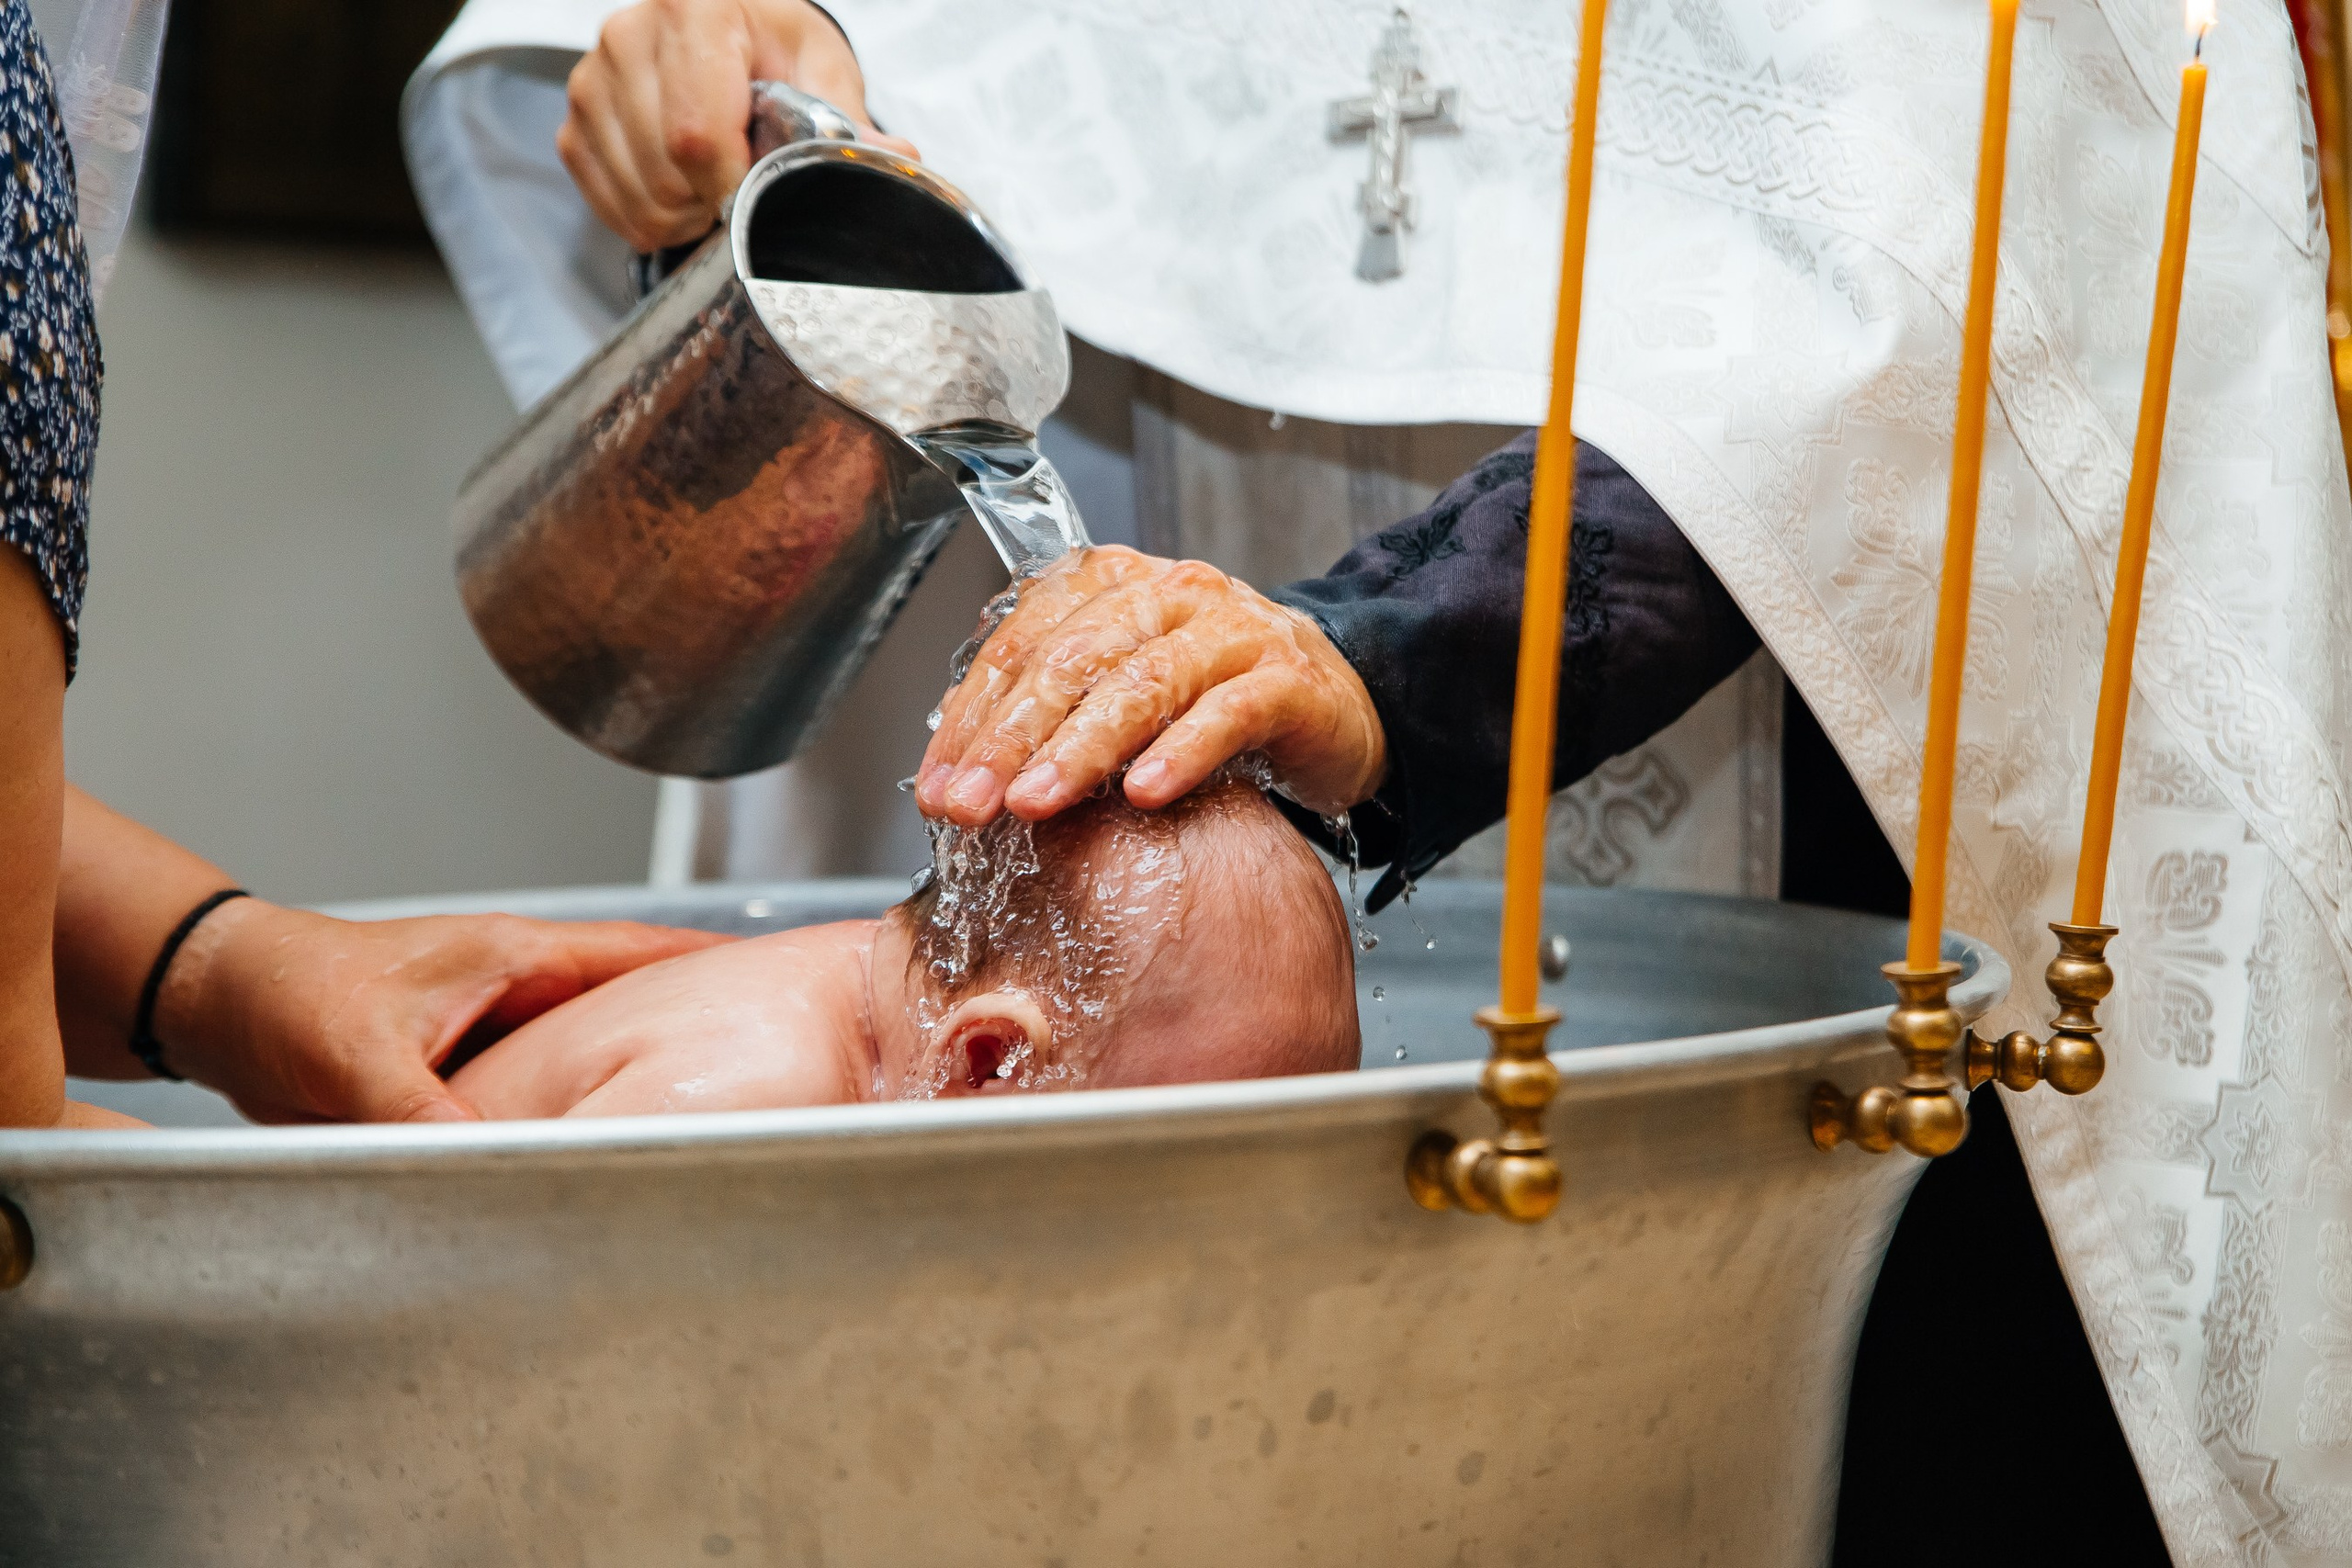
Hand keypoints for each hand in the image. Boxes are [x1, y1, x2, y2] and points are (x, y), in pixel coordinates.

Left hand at [154, 901, 730, 1123]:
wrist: (223, 1001)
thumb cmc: (288, 993)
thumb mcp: (360, 1059)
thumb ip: (428, 1117)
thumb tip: (493, 1173)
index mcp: (517, 955)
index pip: (643, 949)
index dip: (715, 962)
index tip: (782, 978)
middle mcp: (518, 985)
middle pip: (634, 1004)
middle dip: (697, 1026)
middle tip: (764, 1058)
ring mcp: (496, 1024)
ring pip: (593, 1052)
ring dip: (636, 1076)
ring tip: (701, 1112)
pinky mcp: (467, 1067)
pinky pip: (547, 1091)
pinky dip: (578, 1112)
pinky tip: (598, 1150)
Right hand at [558, 0, 918, 252]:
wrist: (728, 32)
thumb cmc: (775, 48)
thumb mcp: (821, 68)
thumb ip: (849, 118)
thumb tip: (894, 155)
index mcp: (693, 7)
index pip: (697, 133)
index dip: (734, 187)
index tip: (763, 194)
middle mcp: (628, 33)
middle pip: (667, 170)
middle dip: (714, 200)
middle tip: (744, 182)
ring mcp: (592, 79)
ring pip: (640, 195)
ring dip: (686, 212)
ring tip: (715, 181)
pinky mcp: (574, 121)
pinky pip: (609, 203)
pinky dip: (651, 216)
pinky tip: (682, 188)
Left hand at [915, 547, 1386, 825]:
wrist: (1334, 704)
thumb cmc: (1214, 701)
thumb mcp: (1122, 696)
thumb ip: (1052, 714)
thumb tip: (963, 774)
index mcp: (1112, 585)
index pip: (1022, 642)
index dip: (973, 717)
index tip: (941, 787)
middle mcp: (1169, 593)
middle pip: (1073, 660)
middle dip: (1010, 738)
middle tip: (970, 804)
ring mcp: (1232, 630)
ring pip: (1142, 682)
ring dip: (1080, 748)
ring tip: (1036, 803)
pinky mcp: (1287, 678)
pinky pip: (1227, 713)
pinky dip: (1181, 752)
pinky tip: (1145, 794)